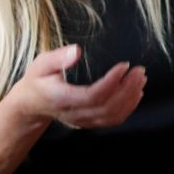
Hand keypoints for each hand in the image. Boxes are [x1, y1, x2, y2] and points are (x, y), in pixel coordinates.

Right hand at [8, 44, 144, 129]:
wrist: (32, 105)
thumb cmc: (38, 81)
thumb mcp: (41, 64)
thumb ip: (58, 58)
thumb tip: (77, 50)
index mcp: (62, 99)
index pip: (92, 95)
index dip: (112, 82)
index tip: (124, 65)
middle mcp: (75, 114)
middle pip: (108, 107)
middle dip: (128, 89)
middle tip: (139, 71)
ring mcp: (84, 121)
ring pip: (113, 116)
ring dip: (131, 98)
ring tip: (140, 79)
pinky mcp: (90, 122)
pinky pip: (113, 119)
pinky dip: (128, 107)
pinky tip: (136, 93)